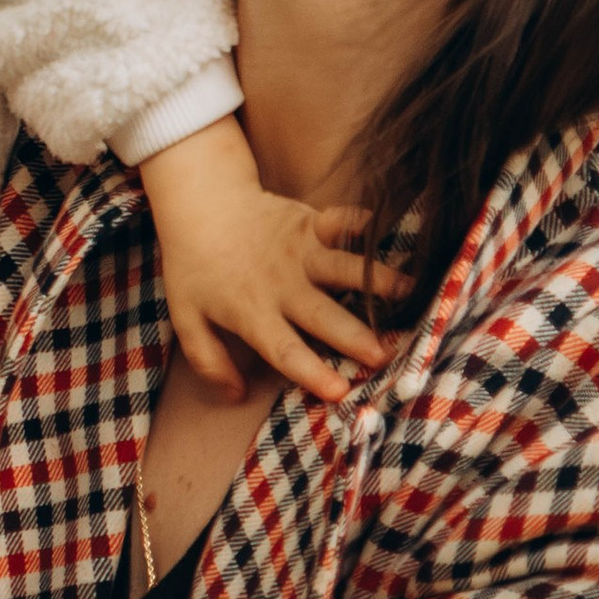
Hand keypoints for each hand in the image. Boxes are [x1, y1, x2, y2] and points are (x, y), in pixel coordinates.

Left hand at [135, 120, 399, 406]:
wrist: (201, 204)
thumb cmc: (195, 265)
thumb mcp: (187, 318)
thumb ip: (209, 360)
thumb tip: (236, 394)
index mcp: (253, 313)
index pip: (284, 348)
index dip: (311, 370)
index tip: (340, 391)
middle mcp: (282, 286)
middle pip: (323, 315)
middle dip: (355, 335)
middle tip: (386, 354)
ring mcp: (300, 252)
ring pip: (342, 269)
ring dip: (377, 280)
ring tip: (411, 292)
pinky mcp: (310, 223)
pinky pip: (340, 222)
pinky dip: (362, 224)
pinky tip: (390, 230)